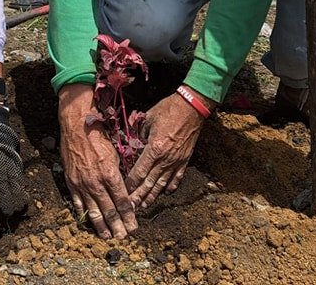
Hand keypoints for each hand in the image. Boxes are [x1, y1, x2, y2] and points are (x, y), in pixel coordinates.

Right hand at [58, 84, 137, 238]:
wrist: (78, 126)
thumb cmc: (99, 136)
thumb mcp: (116, 154)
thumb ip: (120, 173)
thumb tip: (126, 190)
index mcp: (111, 175)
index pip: (122, 202)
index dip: (129, 216)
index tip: (134, 226)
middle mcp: (97, 183)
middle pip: (109, 210)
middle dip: (118, 226)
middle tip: (124, 237)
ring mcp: (82, 184)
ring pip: (93, 211)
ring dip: (102, 226)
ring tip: (108, 237)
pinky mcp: (71, 182)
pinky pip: (77, 202)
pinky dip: (84, 214)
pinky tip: (88, 222)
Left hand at [124, 90, 207, 207]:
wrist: (192, 107)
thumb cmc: (168, 109)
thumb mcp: (148, 118)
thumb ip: (139, 133)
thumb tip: (133, 142)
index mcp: (154, 149)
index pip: (139, 172)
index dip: (131, 184)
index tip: (123, 193)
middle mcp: (165, 159)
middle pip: (150, 182)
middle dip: (139, 196)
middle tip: (131, 208)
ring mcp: (176, 161)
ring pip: (162, 183)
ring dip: (153, 195)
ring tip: (145, 205)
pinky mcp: (185, 160)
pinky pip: (177, 177)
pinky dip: (171, 186)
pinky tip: (166, 193)